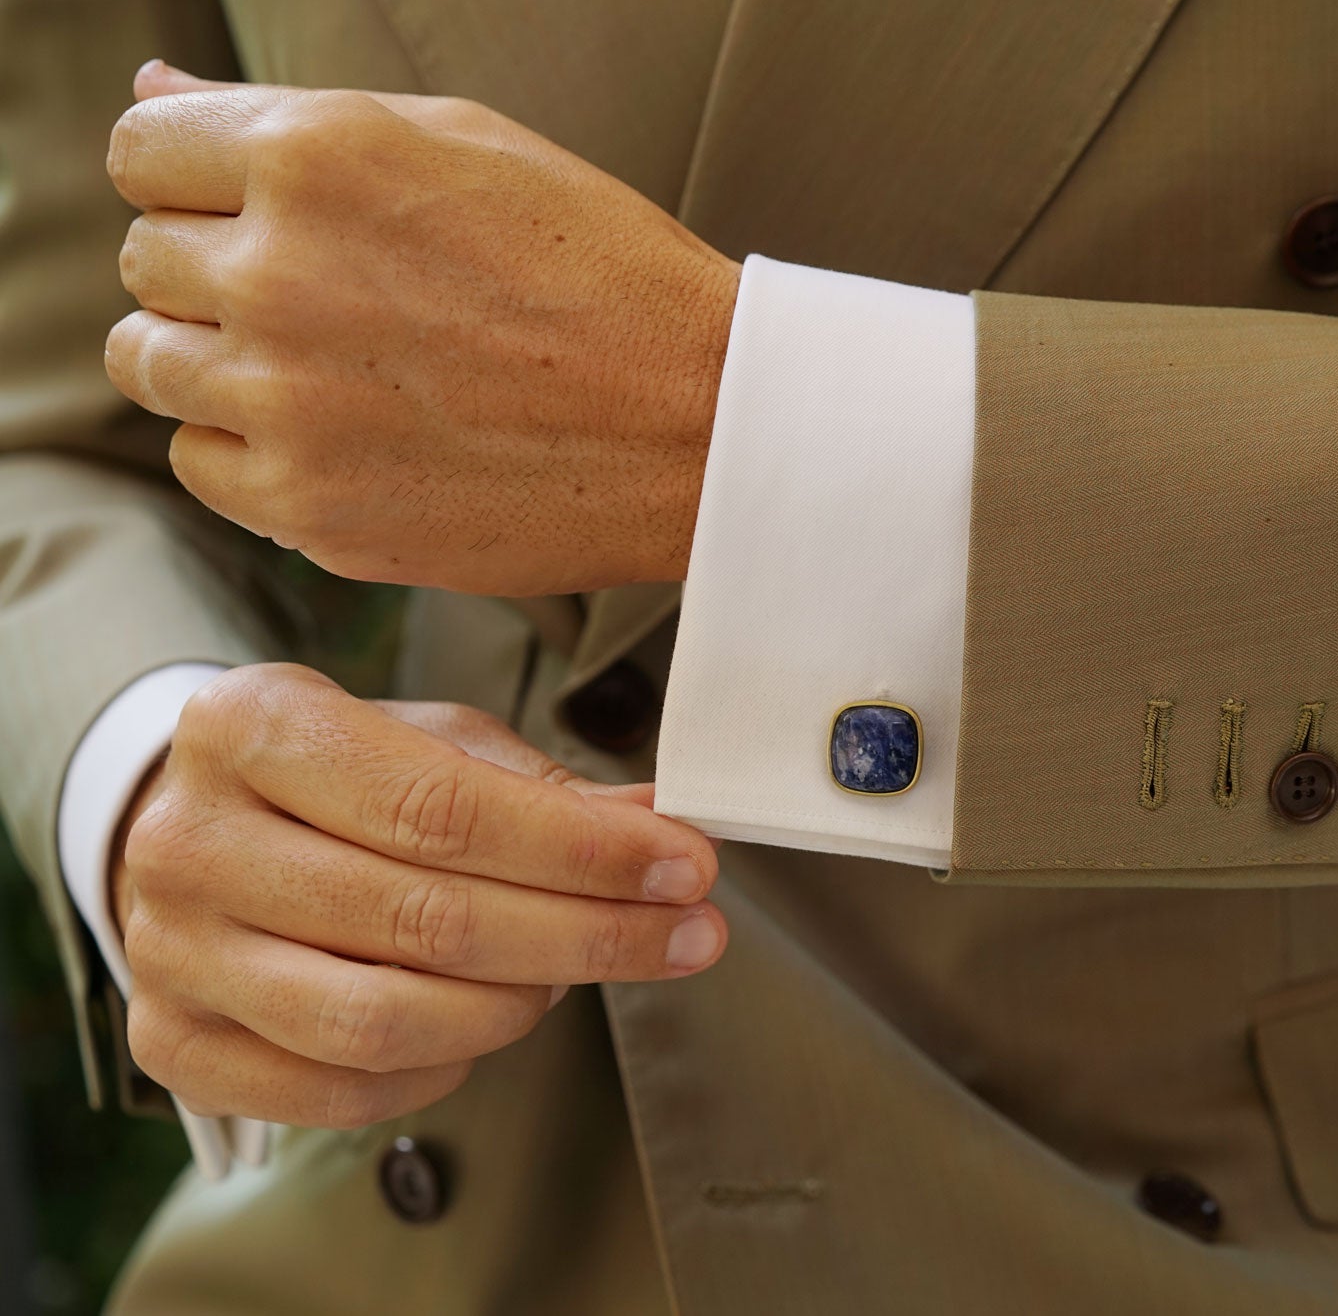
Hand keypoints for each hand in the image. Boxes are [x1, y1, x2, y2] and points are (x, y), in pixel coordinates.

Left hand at [103, 62, 739, 595]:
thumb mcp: (466, 145)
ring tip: (334, 370)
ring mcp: (289, 401)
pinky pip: (203, 465)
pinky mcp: (311, 506)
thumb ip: (295, 116)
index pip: (142, 152)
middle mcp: (281, 274)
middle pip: (148, 262)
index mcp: (317, 158)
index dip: (201, 181)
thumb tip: (155, 90)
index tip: (260, 216)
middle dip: (218, 272)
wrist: (704, 426)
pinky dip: (253, 451)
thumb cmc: (606, 276)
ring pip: (153, 366)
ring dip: (220, 361)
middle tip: (331, 302)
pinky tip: (345, 435)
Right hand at [112, 663, 725, 1128]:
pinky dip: (445, 1066)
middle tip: (687, 934)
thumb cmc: (336, 776)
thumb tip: (660, 826)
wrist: (197, 825)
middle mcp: (190, 841)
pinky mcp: (175, 1045)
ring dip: (518, 1006)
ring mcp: (171, 953)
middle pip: (425, 919)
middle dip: (587, 934)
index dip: (583, 850)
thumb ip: (542, 788)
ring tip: (575, 973)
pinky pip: (342, 1090)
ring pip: (383, 1021)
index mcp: (253, 726)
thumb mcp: (432, 741)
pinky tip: (491, 1020)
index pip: (443, 809)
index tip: (687, 867)